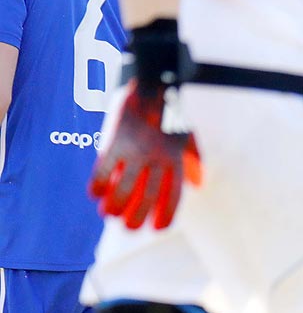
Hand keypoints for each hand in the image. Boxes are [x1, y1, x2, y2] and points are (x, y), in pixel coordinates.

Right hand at [90, 80, 202, 229]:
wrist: (153, 83)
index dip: (166, 214)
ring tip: (109, 215)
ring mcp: (135, 149)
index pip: (172, 195)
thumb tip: (198, 186)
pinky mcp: (115, 140)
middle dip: (137, 217)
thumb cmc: (171, 114)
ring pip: (123, 187)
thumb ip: (193, 162)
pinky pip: (103, 168)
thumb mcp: (188, 137)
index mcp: (175, 159)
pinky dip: (97, 183)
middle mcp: (156, 157)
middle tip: (129, 228)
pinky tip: (93, 193)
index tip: (158, 229)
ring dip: (115, 205)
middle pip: (147, 196)